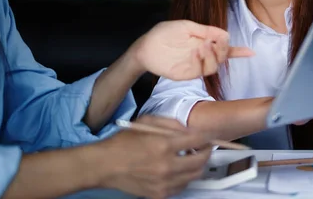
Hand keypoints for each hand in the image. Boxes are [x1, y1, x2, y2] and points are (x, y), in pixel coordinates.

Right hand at [98, 116, 212, 198]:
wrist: (104, 166)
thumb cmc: (123, 141)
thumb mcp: (147, 122)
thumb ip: (171, 124)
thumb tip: (190, 131)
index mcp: (164, 145)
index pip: (198, 141)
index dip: (207, 138)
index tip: (208, 137)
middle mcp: (167, 166)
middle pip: (200, 162)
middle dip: (206, 153)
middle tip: (204, 148)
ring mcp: (164, 183)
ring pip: (194, 176)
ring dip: (197, 166)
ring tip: (191, 158)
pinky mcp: (159, 194)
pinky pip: (181, 187)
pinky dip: (184, 178)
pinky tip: (178, 170)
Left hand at [129, 20, 253, 79]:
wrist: (146, 45)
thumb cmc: (164, 33)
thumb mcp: (187, 26)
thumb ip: (205, 31)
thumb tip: (225, 34)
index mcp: (204, 43)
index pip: (224, 48)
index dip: (238, 51)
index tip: (251, 52)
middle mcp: (202, 55)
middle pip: (222, 58)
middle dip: (224, 50)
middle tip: (218, 42)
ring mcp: (195, 65)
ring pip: (214, 66)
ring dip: (212, 56)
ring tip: (203, 46)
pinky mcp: (186, 74)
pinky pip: (199, 71)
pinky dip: (201, 61)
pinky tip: (195, 52)